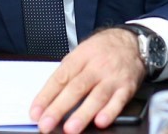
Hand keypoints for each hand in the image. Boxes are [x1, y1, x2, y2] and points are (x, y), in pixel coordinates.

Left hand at [30, 28, 144, 133]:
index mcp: (80, 57)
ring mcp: (112, 77)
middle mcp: (95, 67)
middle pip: (75, 88)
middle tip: (46, 124)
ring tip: (70, 129)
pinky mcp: (127, 87)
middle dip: (59, 108)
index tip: (36, 112)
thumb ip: (67, 74)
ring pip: (96, 96)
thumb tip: (47, 100)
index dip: (46, 96)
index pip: (60, 78)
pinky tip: (101, 122)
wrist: (131, 42)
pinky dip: (110, 112)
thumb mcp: (81, 53)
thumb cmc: (102, 50)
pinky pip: (119, 100)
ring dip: (82, 114)